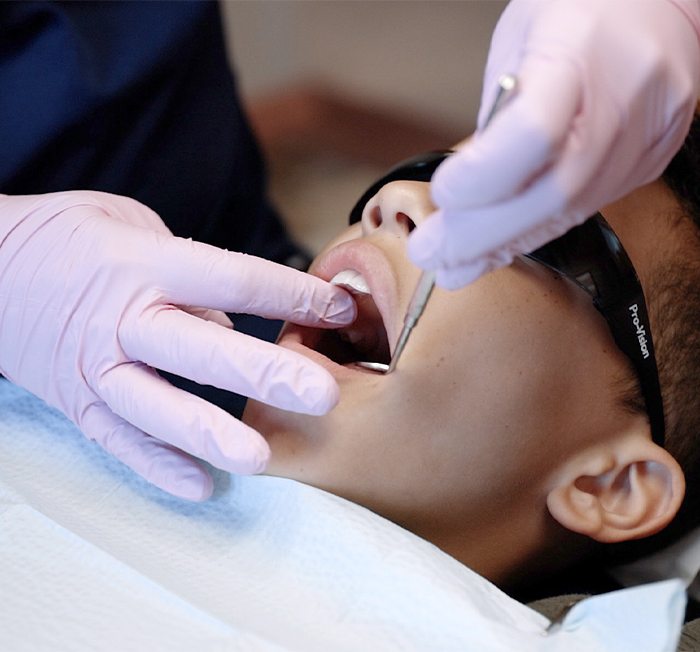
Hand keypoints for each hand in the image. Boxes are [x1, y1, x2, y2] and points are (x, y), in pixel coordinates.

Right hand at [0, 191, 354, 499]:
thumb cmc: (71, 238)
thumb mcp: (132, 225)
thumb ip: (190, 271)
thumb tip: (234, 318)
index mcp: (147, 263)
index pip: (234, 277)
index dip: (291, 292)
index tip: (340, 307)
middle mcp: (125, 317)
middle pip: (201, 348)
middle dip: (264, 372)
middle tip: (320, 395)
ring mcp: (97, 364)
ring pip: (157, 404)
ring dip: (208, 433)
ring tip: (260, 459)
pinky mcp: (77, 399)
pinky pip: (118, 440)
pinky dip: (156, 465)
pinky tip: (201, 487)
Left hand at [409, 0, 699, 288]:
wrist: (656, 6)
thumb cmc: (576, 14)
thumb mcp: (517, 45)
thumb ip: (496, 122)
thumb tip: (461, 200)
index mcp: (581, 51)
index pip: (533, 133)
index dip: (482, 179)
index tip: (442, 196)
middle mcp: (626, 97)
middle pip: (552, 193)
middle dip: (480, 235)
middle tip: (431, 253)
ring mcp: (646, 135)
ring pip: (568, 213)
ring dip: (502, 245)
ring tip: (454, 264)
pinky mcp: (651, 160)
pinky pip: (585, 210)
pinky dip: (534, 233)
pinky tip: (498, 248)